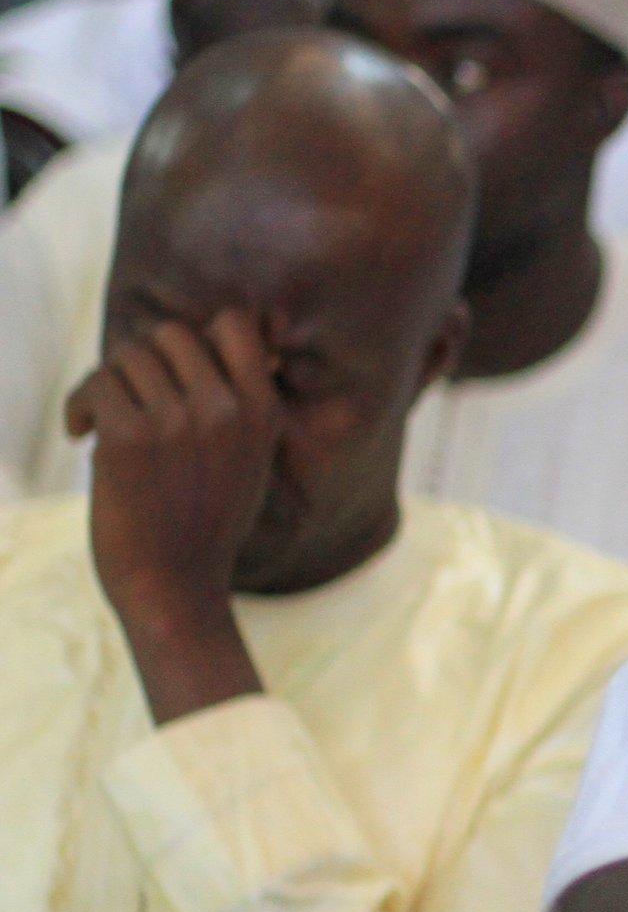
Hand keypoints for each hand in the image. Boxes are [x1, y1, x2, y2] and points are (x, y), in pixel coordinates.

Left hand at [65, 309, 275, 722]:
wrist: (175, 587)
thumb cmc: (206, 523)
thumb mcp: (250, 460)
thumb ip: (240, 404)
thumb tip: (213, 337)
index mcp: (263, 412)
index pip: (235, 323)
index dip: (202, 337)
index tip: (180, 371)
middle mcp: (225, 409)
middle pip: (170, 335)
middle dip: (145, 363)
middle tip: (134, 402)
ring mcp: (177, 422)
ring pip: (127, 357)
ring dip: (109, 385)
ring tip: (104, 423)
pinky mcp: (128, 437)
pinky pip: (95, 385)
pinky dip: (80, 408)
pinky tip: (81, 434)